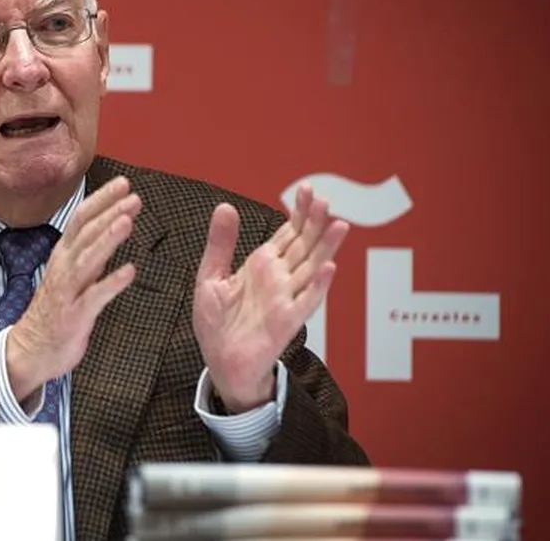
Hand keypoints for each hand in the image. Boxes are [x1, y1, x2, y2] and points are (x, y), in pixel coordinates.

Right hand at [6, 176, 142, 400]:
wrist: (32, 349)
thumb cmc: (56, 311)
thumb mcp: (71, 274)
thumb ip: (90, 252)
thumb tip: (112, 228)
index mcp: (64, 256)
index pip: (81, 219)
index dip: (102, 200)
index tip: (123, 184)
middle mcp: (64, 268)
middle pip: (86, 233)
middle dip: (109, 212)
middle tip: (132, 196)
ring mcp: (68, 291)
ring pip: (89, 259)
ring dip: (108, 239)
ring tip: (127, 222)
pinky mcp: (75, 315)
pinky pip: (95, 297)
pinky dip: (112, 283)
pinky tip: (130, 271)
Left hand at [192, 183, 348, 412]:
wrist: (219, 361)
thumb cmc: (218, 323)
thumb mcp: (210, 276)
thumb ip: (220, 244)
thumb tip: (225, 207)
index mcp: (262, 266)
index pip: (287, 233)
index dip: (298, 212)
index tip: (307, 189)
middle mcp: (278, 279)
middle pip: (303, 245)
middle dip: (314, 222)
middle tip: (324, 198)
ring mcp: (285, 299)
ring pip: (311, 268)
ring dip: (325, 248)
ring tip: (339, 224)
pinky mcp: (286, 321)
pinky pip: (306, 302)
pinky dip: (317, 286)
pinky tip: (328, 268)